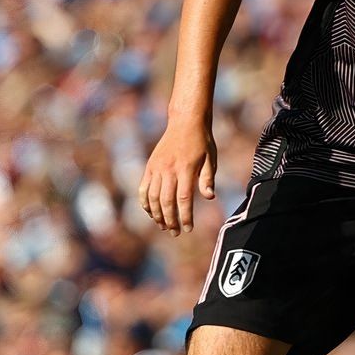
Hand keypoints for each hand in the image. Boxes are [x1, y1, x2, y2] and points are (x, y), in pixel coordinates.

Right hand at [139, 117, 216, 235]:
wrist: (185, 121)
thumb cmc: (202, 141)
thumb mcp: (210, 159)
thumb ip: (207, 179)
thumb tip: (210, 197)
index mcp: (185, 169)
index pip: (183, 199)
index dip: (185, 216)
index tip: (188, 229)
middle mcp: (168, 170)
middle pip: (166, 201)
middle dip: (170, 220)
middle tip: (174, 233)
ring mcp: (157, 168)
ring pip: (152, 197)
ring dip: (156, 214)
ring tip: (163, 226)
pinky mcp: (150, 166)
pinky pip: (143, 188)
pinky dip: (145, 202)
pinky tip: (150, 213)